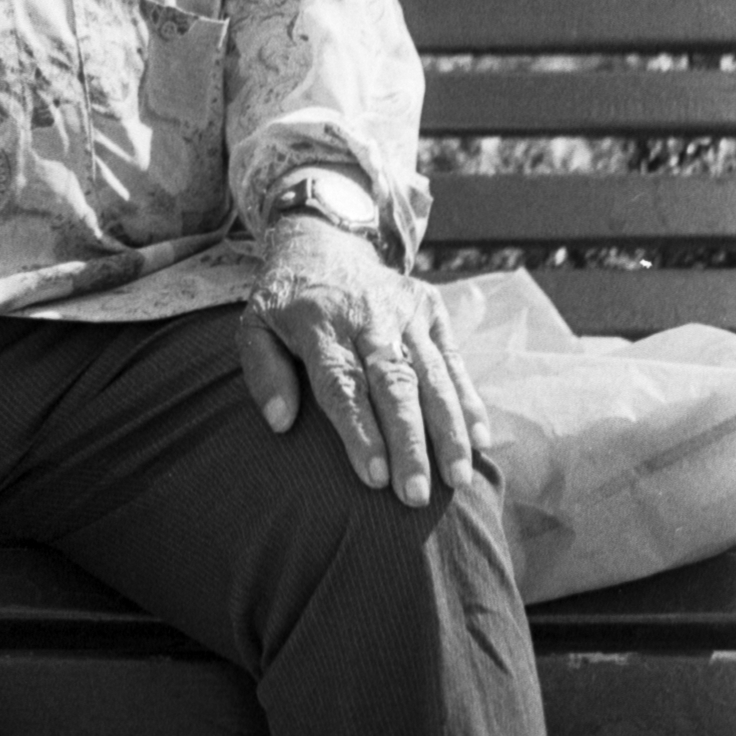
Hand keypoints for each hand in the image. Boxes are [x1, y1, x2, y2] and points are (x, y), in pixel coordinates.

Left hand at [238, 213, 490, 508]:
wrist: (324, 240)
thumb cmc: (287, 301)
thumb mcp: (255, 325)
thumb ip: (261, 371)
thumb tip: (279, 422)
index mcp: (319, 322)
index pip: (342, 383)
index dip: (360, 431)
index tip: (374, 478)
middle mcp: (366, 315)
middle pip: (392, 384)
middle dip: (409, 443)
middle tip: (417, 496)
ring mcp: (403, 309)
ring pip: (431, 374)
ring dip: (448, 430)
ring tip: (458, 479)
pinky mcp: (430, 306)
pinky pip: (453, 358)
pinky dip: (469, 399)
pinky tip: (481, 440)